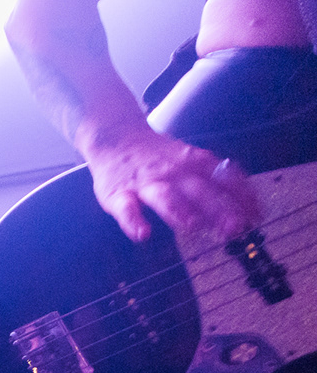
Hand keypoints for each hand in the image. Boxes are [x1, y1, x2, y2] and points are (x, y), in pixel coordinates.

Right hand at [85, 126, 258, 243]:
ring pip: (165, 196)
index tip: (257, 217)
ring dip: (180, 210)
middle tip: (235, 228)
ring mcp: (146, 183)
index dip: (242, 197)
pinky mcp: (118, 195)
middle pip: (199, 190)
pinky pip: (126, 208)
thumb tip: (248, 207)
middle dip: (218, 209)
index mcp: (195, 163)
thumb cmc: (158, 158)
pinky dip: (134, 221)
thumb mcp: (190, 160)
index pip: (224, 179)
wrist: (115, 138)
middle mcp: (174, 172)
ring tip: (193, 226)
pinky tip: (142, 234)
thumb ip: (214, 181)